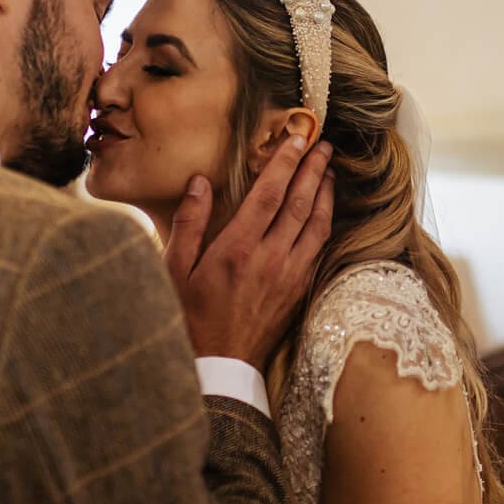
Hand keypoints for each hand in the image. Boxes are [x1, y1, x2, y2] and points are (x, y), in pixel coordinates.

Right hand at [164, 137, 334, 367]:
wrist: (219, 365)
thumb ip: (189, 222)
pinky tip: (325, 213)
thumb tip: (201, 181)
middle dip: (313, 170)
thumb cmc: (189, 316)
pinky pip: (318, 249)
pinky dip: (325, 224)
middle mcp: (269, 259)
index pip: (269, 194)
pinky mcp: (298, 290)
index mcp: (237, 249)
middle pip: (299, 204)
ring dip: (325, 195)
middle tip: (323, 145)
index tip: (297, 138)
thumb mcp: (174, 269)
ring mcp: (289, 275)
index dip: (285, 162)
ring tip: (329, 172)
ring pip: (316, 226)